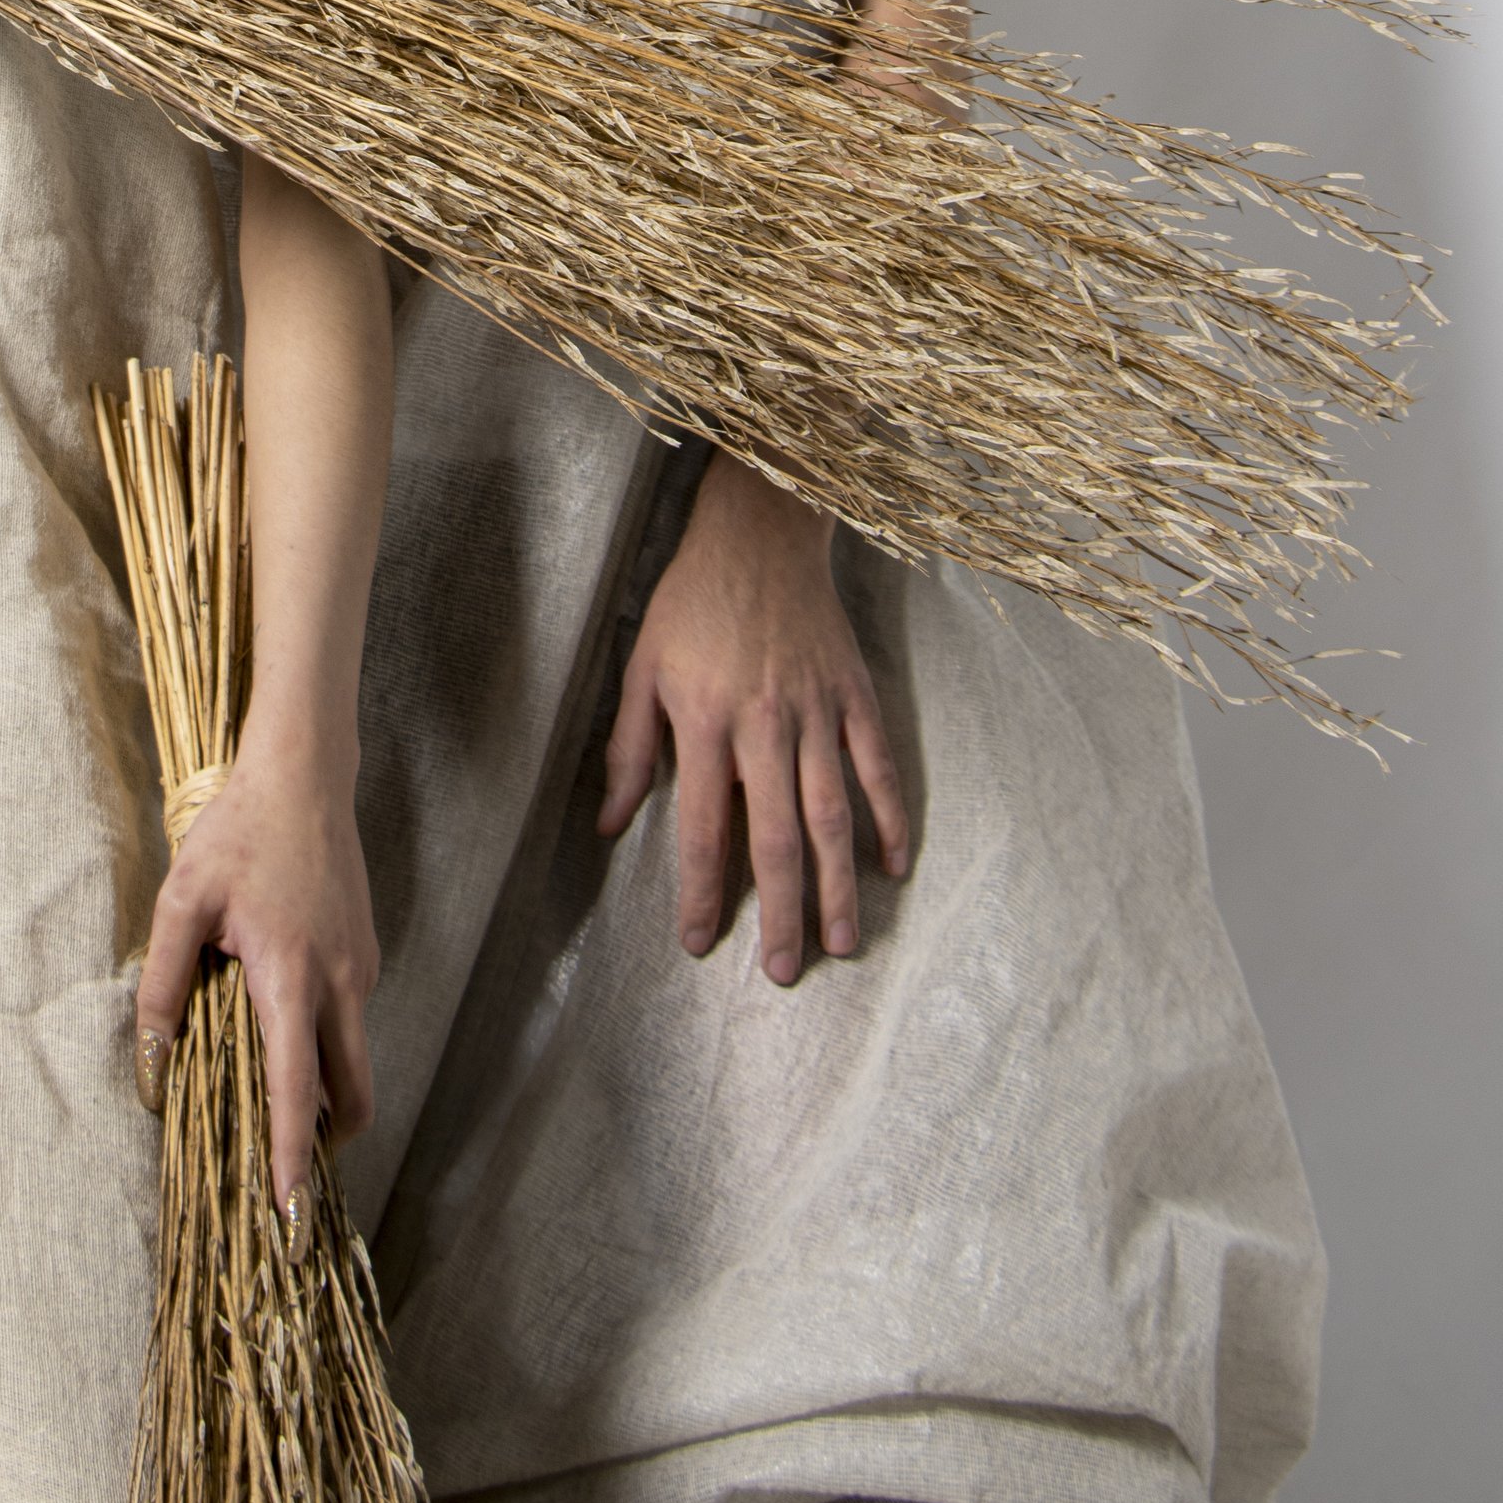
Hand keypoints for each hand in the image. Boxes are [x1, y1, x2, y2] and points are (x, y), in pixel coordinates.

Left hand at [134, 730, 377, 1220]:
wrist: (304, 774)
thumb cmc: (238, 833)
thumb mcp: (182, 902)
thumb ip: (164, 984)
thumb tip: (151, 1065)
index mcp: (291, 978)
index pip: (296, 1091)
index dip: (290, 1158)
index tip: (292, 1217)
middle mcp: (341, 983)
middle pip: (349, 1094)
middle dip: (323, 1144)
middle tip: (285, 1177)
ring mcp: (362, 968)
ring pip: (353, 1059)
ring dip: (324, 1094)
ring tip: (273, 1107)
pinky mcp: (366, 952)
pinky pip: (350, 1022)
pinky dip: (325, 1047)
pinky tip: (280, 1028)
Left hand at [599, 452, 910, 983]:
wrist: (758, 533)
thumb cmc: (691, 601)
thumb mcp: (641, 667)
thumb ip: (628, 749)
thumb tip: (610, 824)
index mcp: (705, 722)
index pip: (701, 827)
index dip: (700, 891)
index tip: (699, 942)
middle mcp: (765, 725)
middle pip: (776, 837)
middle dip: (780, 912)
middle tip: (785, 970)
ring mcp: (817, 711)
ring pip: (832, 814)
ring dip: (838, 884)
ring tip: (843, 941)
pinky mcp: (854, 694)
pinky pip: (878, 765)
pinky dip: (890, 817)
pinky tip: (892, 864)